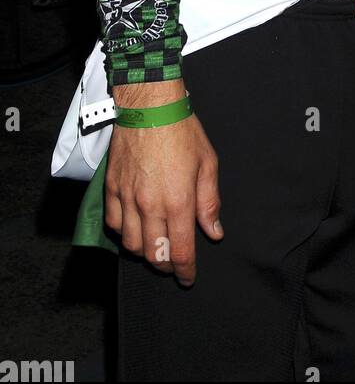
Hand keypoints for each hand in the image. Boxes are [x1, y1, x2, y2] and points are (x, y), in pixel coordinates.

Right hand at [105, 80, 221, 284]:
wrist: (149, 106)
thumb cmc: (182, 131)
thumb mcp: (207, 163)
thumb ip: (210, 202)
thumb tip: (214, 232)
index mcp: (178, 201)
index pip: (180, 250)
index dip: (185, 269)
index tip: (188, 278)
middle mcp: (150, 205)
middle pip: (154, 253)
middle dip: (166, 265)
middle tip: (175, 264)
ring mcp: (127, 198)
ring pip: (131, 244)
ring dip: (144, 253)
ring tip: (156, 250)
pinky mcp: (111, 188)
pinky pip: (113, 224)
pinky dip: (124, 234)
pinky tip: (135, 230)